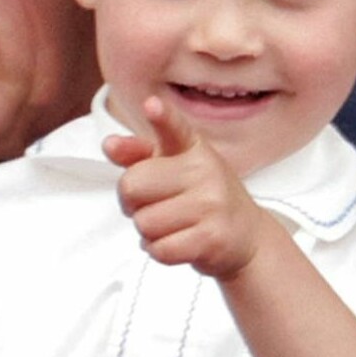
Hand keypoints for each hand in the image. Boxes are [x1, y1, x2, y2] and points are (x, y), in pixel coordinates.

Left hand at [103, 96, 266, 279]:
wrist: (246, 237)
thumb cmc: (203, 198)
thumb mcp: (175, 168)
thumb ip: (139, 155)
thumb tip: (109, 145)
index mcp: (193, 148)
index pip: (174, 128)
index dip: (161, 116)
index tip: (151, 106)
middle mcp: (204, 171)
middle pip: (131, 186)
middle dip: (131, 202)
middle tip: (153, 205)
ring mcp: (211, 205)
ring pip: (143, 222)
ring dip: (147, 231)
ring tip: (170, 226)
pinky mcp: (212, 238)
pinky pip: (159, 249)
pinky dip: (157, 251)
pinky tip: (175, 242)